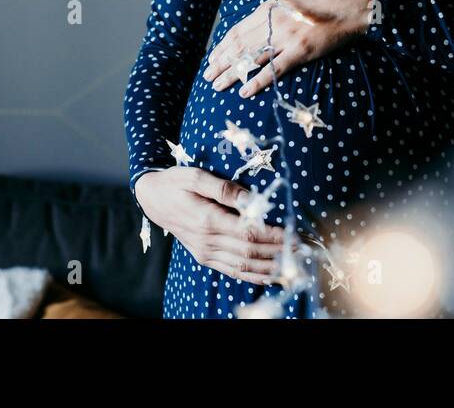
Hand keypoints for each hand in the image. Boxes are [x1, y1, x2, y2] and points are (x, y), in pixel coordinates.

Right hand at [134, 167, 285, 284]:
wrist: (152, 198)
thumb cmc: (175, 182)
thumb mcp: (196, 176)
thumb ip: (224, 188)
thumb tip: (251, 199)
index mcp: (207, 220)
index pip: (248, 233)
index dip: (273, 236)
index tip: (294, 234)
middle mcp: (207, 241)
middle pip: (250, 252)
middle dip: (278, 252)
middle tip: (302, 250)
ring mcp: (205, 252)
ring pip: (243, 265)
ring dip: (270, 267)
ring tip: (293, 264)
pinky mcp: (204, 257)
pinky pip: (232, 271)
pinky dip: (252, 276)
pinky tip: (270, 276)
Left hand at [202, 0, 376, 98]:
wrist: (352, 2)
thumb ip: (272, 7)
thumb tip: (258, 18)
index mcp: (269, 7)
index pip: (237, 30)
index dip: (221, 46)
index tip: (211, 57)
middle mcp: (273, 22)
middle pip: (239, 46)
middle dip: (220, 62)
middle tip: (208, 75)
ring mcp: (286, 37)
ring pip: (251, 59)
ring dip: (231, 73)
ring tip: (217, 85)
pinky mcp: (300, 51)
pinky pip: (273, 70)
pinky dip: (256, 82)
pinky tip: (243, 91)